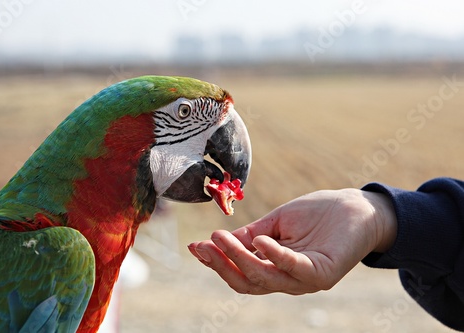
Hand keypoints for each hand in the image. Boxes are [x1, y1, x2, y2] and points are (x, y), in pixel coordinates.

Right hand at [188, 189, 396, 294]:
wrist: (357, 208)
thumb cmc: (317, 215)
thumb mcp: (275, 224)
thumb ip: (250, 235)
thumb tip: (218, 241)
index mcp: (274, 269)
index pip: (240, 273)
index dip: (216, 262)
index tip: (195, 246)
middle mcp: (287, 280)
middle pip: (247, 283)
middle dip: (221, 265)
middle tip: (204, 245)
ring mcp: (305, 279)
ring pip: (264, 278)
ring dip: (239, 258)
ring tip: (221, 238)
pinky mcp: (323, 273)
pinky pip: (294, 268)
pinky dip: (275, 255)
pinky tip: (260, 240)